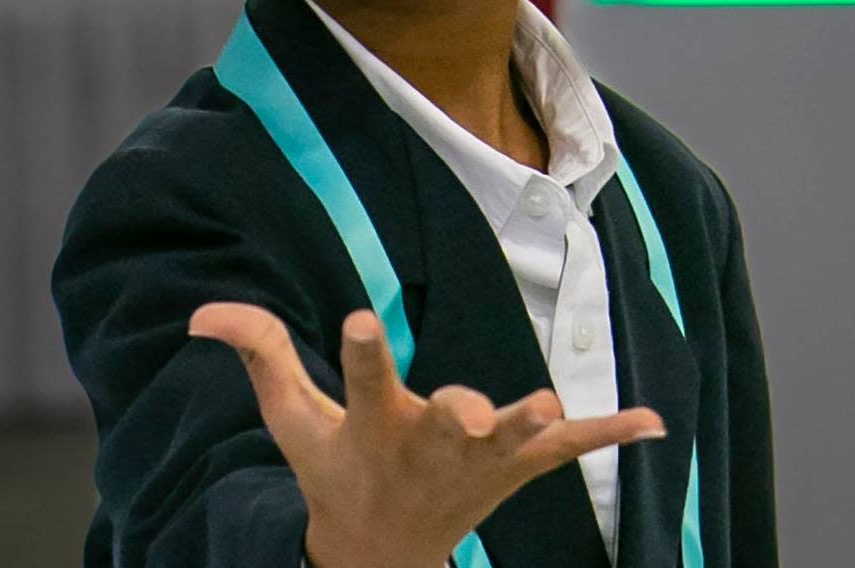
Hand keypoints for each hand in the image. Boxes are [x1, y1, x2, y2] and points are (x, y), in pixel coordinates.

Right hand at [189, 303, 664, 567]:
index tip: (363, 317)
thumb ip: (258, 354)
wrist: (383, 559)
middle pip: (445, 426)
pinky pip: (565, 453)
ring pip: (510, 445)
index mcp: (370, 428)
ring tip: (550, 409)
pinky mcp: (514, 468)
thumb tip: (202, 311)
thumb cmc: (334, 473)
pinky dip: (606, 435)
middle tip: (468, 412)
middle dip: (457, 416)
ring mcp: (477, 462)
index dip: (362, 353)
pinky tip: (652, 420)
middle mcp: (426, 447)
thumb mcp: (292, 420)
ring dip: (533, 429)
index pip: (361, 382)